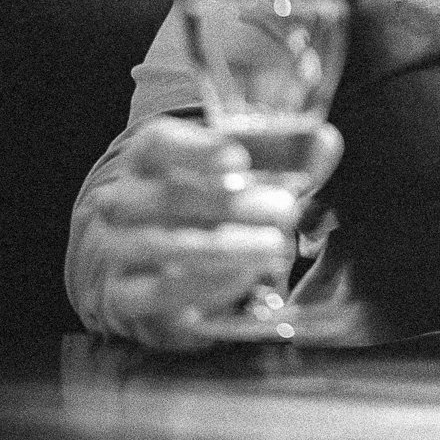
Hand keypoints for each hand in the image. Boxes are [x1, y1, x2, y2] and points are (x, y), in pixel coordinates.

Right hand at [85, 115, 343, 350]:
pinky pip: (159, 294)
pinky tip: (244, 279)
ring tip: (274, 246)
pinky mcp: (123, 296)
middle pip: (166, 196)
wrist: (141, 257)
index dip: (197, 150)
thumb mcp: (230, 172)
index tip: (238, 158)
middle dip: (229, 204)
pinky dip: (204, 287)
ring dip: (224, 247)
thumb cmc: (198, 203)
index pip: (158, 143)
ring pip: (162, 245)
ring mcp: (115, 249)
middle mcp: (119, 200)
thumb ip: (279, 156)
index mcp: (144, 157)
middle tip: (284, 209)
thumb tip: (325, 142)